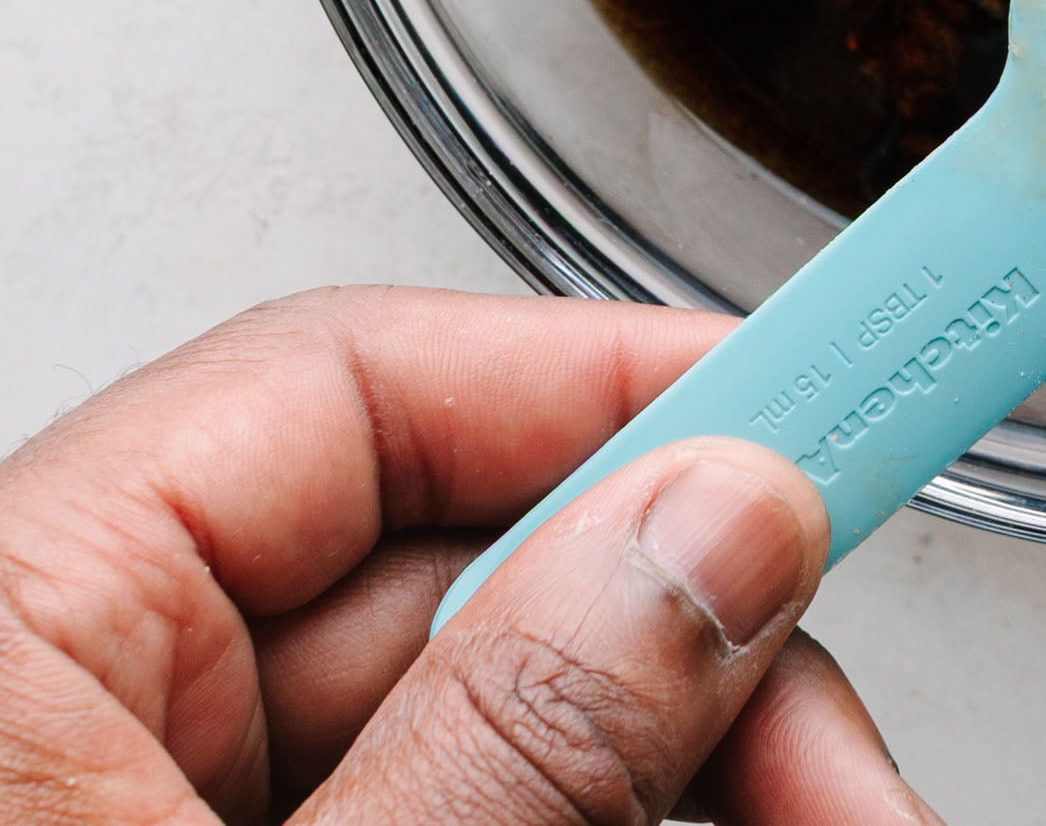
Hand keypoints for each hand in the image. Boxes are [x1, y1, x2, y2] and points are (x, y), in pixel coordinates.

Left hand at [0, 286, 940, 821]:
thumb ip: (512, 731)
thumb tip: (720, 526)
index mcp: (11, 627)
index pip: (352, 380)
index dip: (614, 384)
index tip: (821, 419)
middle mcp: (71, 698)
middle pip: (459, 572)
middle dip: (697, 656)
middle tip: (846, 772)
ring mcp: (146, 807)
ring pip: (489, 717)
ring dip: (688, 768)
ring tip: (825, 821)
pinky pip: (448, 813)